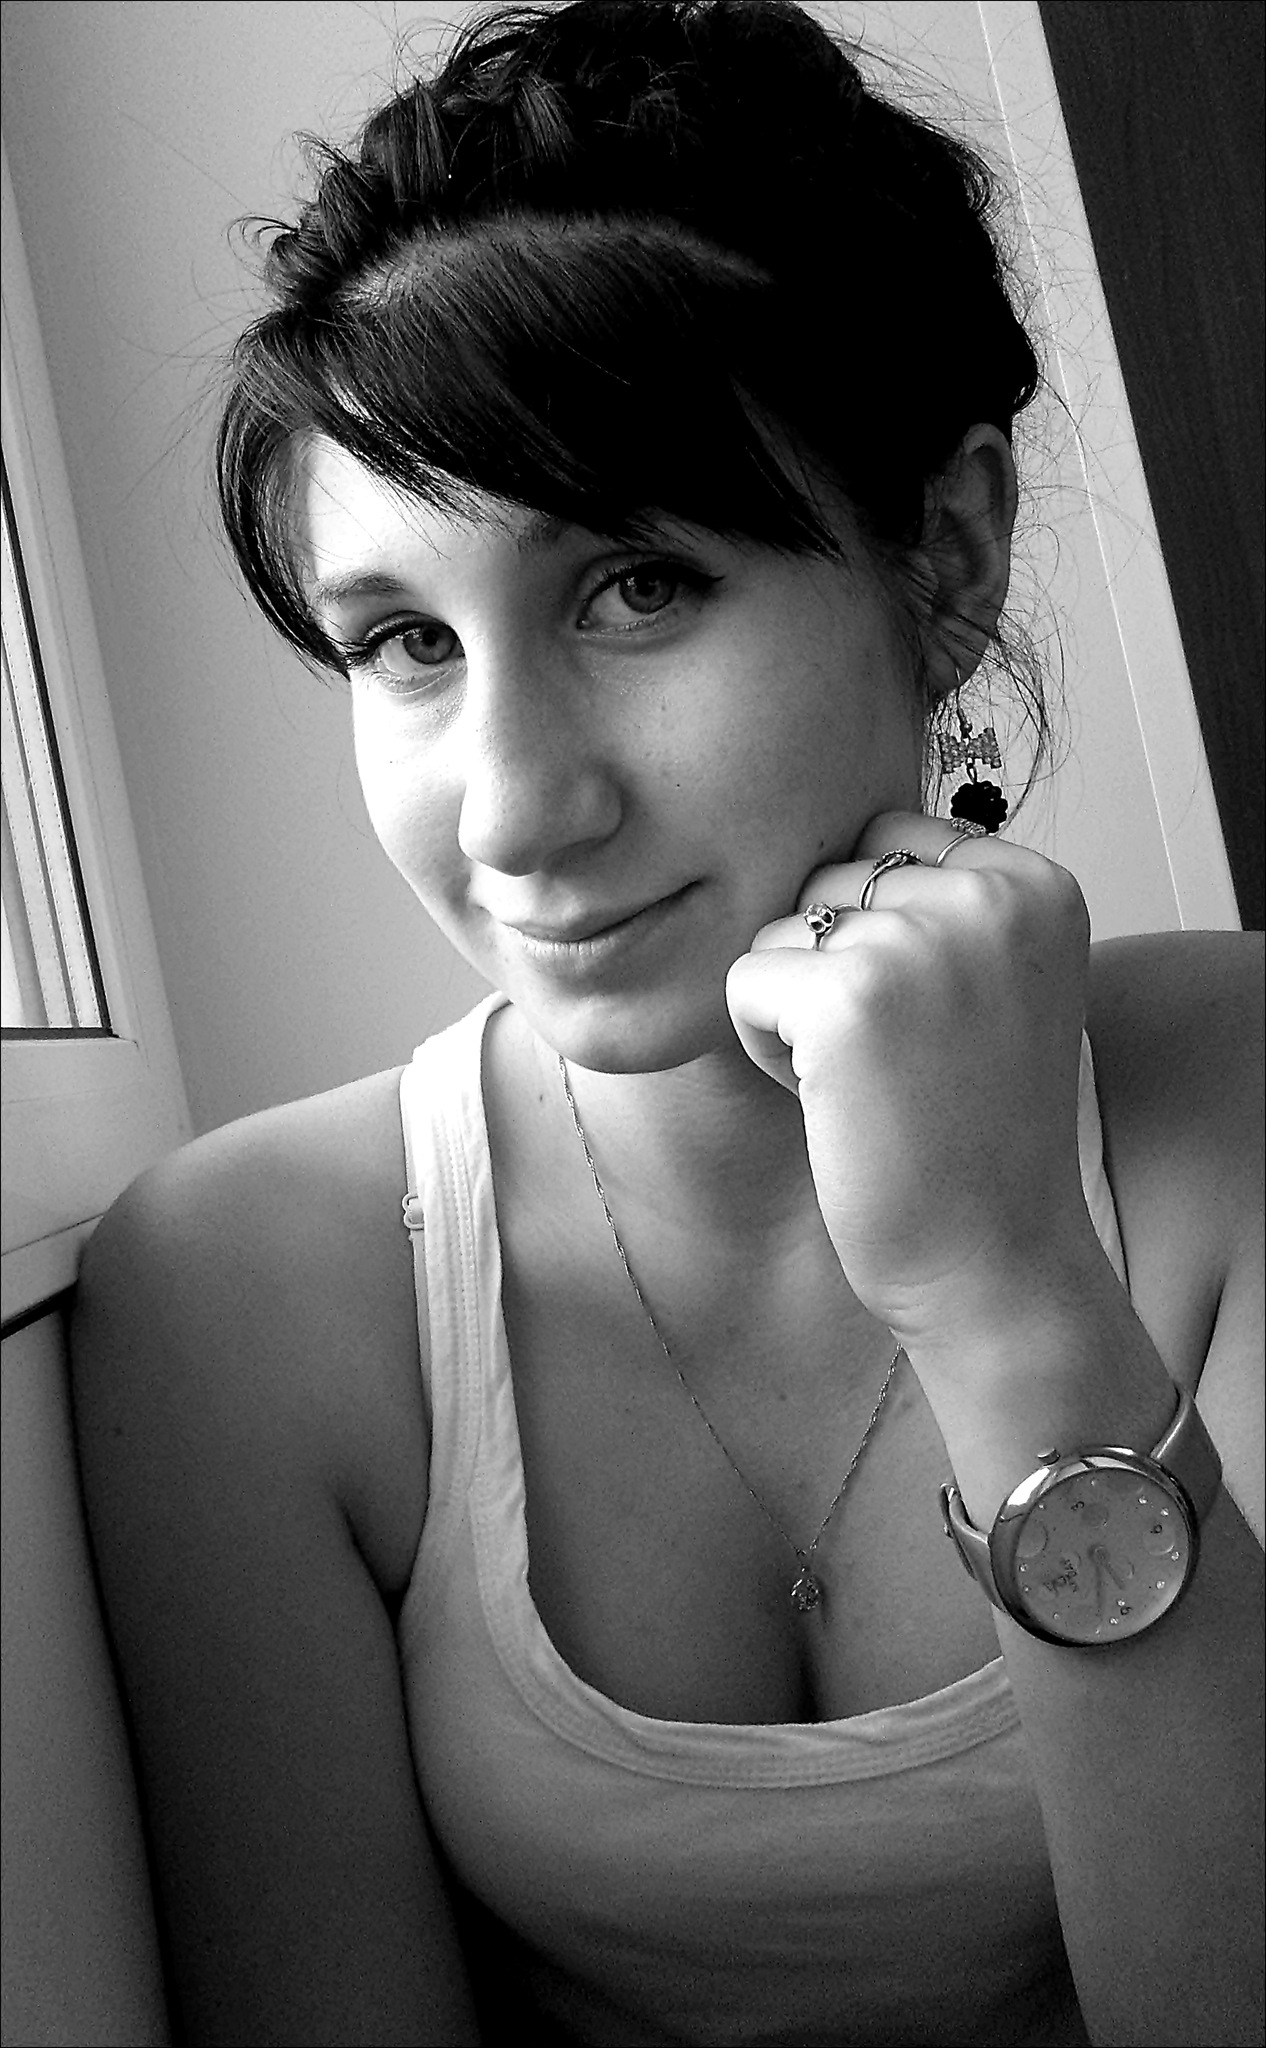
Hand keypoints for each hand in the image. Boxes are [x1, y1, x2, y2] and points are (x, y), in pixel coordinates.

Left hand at [725, 812, 1096, 1347]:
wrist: (992, 1261)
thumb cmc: (973, 1132)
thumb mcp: (995, 982)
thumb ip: (938, 903)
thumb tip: (819, 834)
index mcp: (1037, 883)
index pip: (889, 837)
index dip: (876, 934)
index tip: (932, 1023)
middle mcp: (990, 897)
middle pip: (830, 879)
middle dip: (834, 968)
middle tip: (899, 1063)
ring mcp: (921, 941)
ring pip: (781, 929)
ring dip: (796, 1008)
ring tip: (870, 1082)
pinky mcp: (849, 996)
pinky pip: (743, 981)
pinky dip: (762, 1046)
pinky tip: (832, 1102)